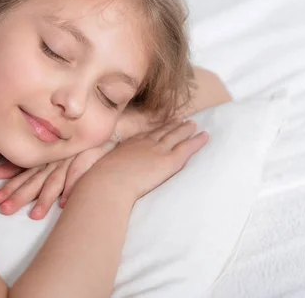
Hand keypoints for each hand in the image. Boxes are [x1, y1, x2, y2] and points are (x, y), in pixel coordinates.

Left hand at [0, 139, 117, 219]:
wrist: (116, 129)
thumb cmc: (85, 144)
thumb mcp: (60, 150)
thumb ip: (42, 162)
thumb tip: (17, 176)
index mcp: (47, 156)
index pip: (23, 167)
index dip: (6, 176)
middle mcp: (56, 158)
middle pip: (34, 178)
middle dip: (18, 193)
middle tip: (2, 208)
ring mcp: (72, 160)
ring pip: (55, 181)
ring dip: (44, 199)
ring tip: (34, 216)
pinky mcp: (89, 161)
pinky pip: (79, 176)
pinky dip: (72, 189)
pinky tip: (65, 204)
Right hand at [88, 119, 208, 200]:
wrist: (108, 183)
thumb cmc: (100, 182)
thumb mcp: (101, 172)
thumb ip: (105, 171)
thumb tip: (99, 178)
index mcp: (127, 146)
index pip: (144, 136)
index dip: (154, 130)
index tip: (160, 126)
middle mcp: (143, 144)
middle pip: (161, 132)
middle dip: (171, 126)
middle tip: (180, 120)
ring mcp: (156, 150)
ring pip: (175, 136)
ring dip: (185, 129)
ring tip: (193, 124)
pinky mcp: (169, 161)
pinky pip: (187, 148)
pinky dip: (197, 141)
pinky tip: (206, 136)